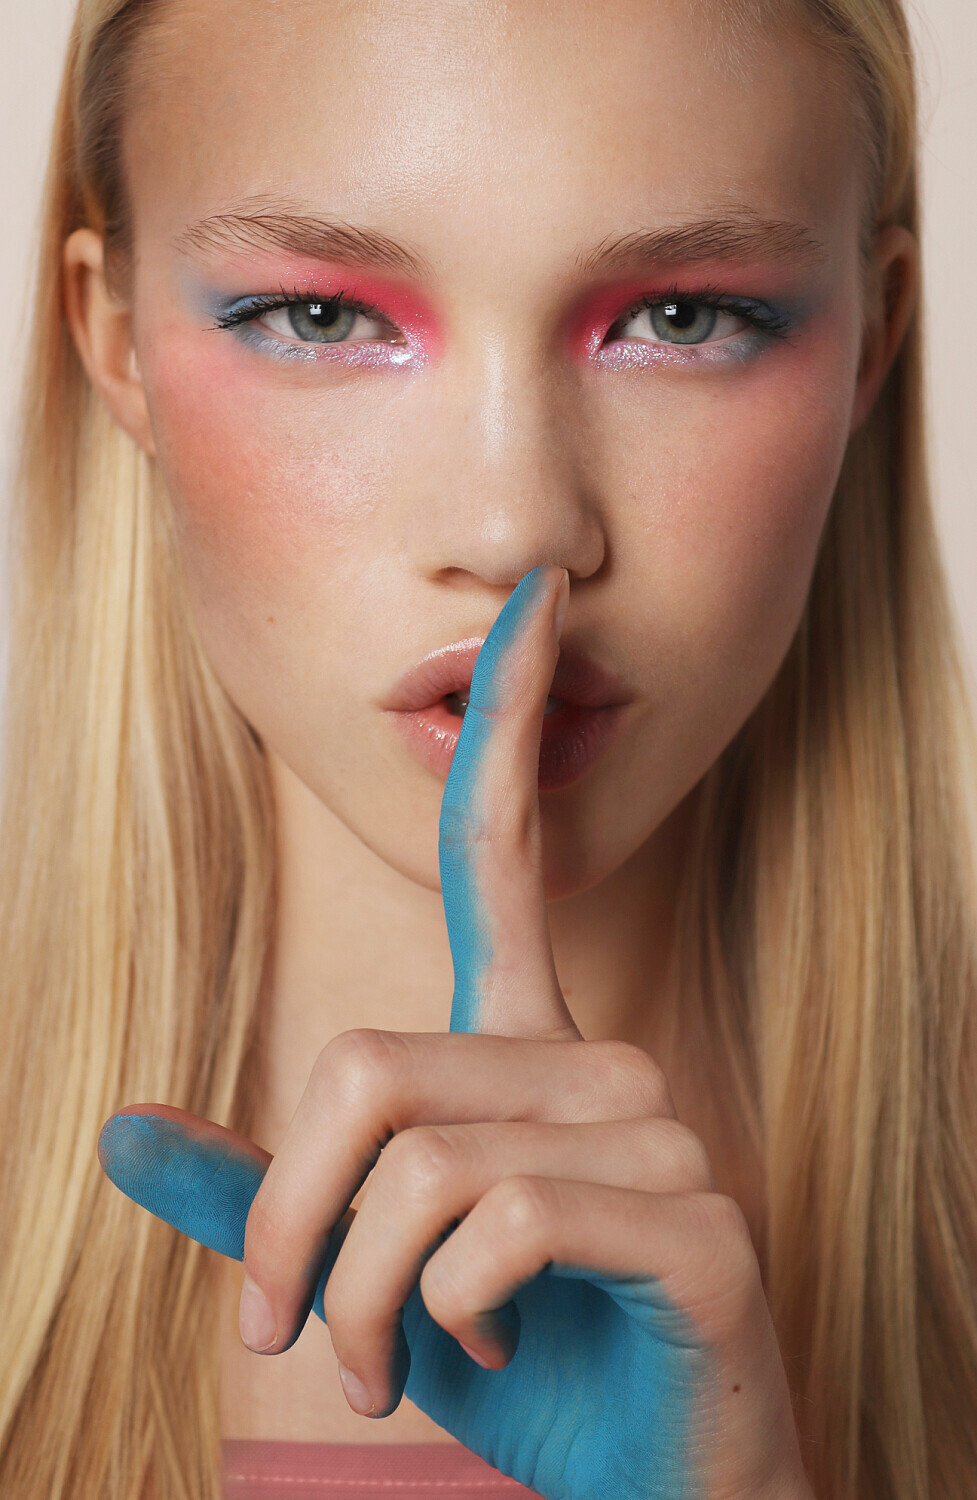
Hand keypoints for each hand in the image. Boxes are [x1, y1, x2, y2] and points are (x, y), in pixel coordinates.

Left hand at [98, 565, 813, 1499]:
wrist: (653, 1487)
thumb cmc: (513, 1359)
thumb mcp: (363, 1273)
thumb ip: (262, 1197)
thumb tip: (119, 1129)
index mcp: (525, 1045)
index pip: (509, 851)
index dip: (509, 723)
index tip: (532, 602)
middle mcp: (597, 1055)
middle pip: (366, 1063)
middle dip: (290, 1223)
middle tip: (289, 1332)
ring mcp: (657, 1127)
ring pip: (419, 1160)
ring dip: (357, 1296)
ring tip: (383, 1366)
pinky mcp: (697, 1218)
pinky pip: (496, 1221)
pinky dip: (443, 1311)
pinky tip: (485, 1344)